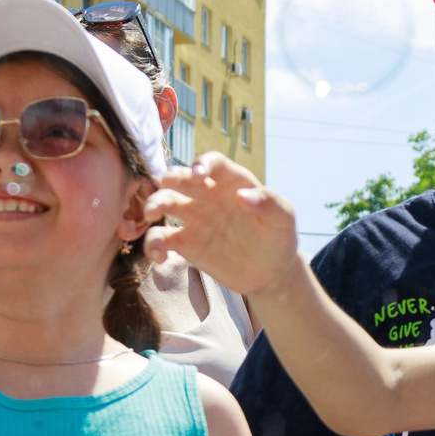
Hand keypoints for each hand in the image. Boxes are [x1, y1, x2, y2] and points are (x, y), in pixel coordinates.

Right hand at [144, 157, 307, 301]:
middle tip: (166, 186)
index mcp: (232, 182)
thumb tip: (244, 196)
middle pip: (181, 177)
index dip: (203, 164)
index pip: (212, 163)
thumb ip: (269, 203)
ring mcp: (195, 219)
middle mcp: (208, 195)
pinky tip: (160, 257)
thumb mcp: (283, 219)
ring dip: (153, 204)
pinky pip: (161, 238)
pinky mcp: (186, 244)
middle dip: (169, 178)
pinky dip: (153, 245)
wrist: (271, 272)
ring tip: (151, 215)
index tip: (199, 176)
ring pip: (164, 202)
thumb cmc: (279, 238)